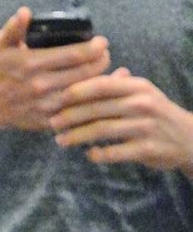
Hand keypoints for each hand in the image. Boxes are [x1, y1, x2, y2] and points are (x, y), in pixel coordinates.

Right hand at [0, 8, 110, 134]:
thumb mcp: (1, 45)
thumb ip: (14, 28)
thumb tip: (25, 12)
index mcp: (31, 64)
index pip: (73, 55)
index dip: (94, 48)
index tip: (102, 42)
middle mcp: (40, 86)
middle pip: (84, 73)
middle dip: (101, 62)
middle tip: (105, 55)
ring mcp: (45, 106)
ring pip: (83, 93)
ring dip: (99, 81)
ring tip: (102, 71)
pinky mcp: (47, 121)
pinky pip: (75, 112)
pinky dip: (90, 103)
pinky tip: (96, 94)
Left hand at [51, 68, 192, 172]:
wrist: (189, 138)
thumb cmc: (157, 114)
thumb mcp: (142, 94)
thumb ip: (115, 86)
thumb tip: (82, 76)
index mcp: (138, 87)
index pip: (102, 85)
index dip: (76, 91)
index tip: (56, 98)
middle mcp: (142, 103)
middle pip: (97, 109)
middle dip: (70, 116)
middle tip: (51, 123)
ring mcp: (145, 127)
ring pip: (102, 130)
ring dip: (77, 136)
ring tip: (61, 141)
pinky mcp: (146, 149)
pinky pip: (115, 152)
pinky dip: (98, 154)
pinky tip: (89, 154)